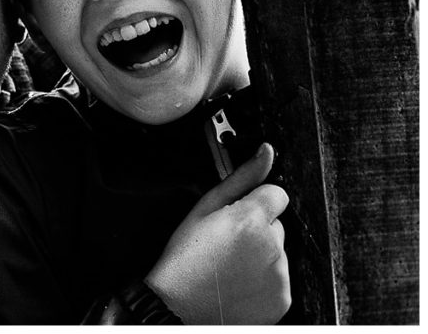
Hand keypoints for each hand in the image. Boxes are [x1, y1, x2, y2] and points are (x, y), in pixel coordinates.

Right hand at [145, 143, 290, 323]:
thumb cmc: (184, 260)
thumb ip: (240, 178)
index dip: (256, 201)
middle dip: (256, 229)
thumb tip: (265, 153)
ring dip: (260, 255)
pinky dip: (264, 279)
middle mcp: (271, 246)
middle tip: (226, 244)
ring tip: (229, 266)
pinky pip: (280, 278)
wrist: (178, 308)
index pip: (276, 194)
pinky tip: (238, 283)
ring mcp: (279, 275)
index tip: (238, 214)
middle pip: (276, 225)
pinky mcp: (282, 298)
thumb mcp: (203, 210)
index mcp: (251, 220)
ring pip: (277, 251)